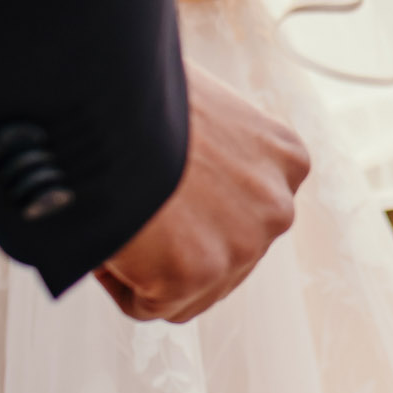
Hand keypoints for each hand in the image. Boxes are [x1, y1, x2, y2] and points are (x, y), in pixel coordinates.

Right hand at [94, 65, 306, 322]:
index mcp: (286, 159)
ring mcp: (242, 246)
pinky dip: (118, 280)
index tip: (156, 192)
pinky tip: (107, 236)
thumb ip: (216, 150)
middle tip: (131, 212)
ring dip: (148, 266)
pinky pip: (147, 304)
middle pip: (222, 255)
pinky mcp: (196, 276)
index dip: (190, 209)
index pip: (244, 212)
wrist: (109, 94)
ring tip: (117, 218)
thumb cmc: (140, 88)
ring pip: (187, 288)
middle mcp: (277, 207)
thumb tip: (183, 172)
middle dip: (175, 244)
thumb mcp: (205, 109)